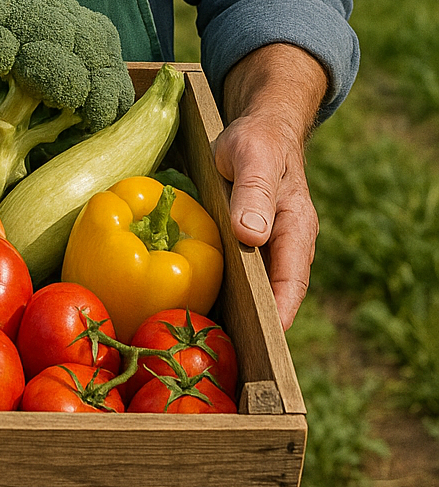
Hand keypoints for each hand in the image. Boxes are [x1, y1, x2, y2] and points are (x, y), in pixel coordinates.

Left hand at [215, 43, 327, 330]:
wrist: (257, 126)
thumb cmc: (257, 139)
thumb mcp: (254, 157)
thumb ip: (254, 193)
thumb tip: (253, 236)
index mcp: (296, 231)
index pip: (291, 284)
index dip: (277, 317)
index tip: (260, 350)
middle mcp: (284, 247)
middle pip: (273, 297)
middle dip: (253, 330)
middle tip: (224, 360)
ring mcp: (265, 248)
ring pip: (253, 289)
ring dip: (234, 314)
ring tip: (202, 345)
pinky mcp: (244, 245)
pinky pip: (235, 275)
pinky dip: (219, 291)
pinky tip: (190, 307)